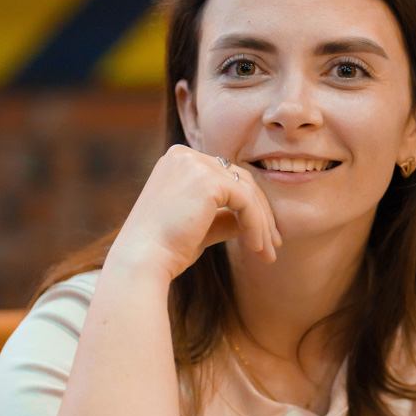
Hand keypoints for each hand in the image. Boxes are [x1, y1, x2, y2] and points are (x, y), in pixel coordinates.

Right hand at [110, 145, 281, 281]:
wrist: (143, 260)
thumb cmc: (164, 249)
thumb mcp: (200, 227)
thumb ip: (224, 217)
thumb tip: (253, 220)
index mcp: (177, 161)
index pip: (224, 176)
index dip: (247, 205)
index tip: (260, 236)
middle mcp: (184, 155)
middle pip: (239, 179)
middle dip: (260, 214)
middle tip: (272, 245)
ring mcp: (195, 163)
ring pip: (247, 190)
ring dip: (261, 223)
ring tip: (267, 254)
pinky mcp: (208, 179)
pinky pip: (246, 201)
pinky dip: (256, 225)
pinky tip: (257, 247)